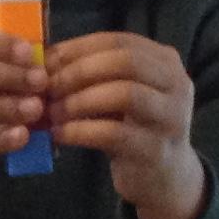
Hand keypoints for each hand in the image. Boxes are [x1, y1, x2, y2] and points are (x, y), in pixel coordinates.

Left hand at [44, 32, 203, 218]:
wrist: (164, 177)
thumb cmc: (133, 127)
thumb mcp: (118, 93)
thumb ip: (92, 74)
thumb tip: (42, 60)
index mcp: (164, 61)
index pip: (119, 41)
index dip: (78, 48)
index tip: (46, 62)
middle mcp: (176, 83)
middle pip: (126, 62)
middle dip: (79, 72)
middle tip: (48, 87)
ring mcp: (171, 117)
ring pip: (125, 94)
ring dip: (80, 100)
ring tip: (52, 111)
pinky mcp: (157, 150)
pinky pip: (115, 134)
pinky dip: (81, 131)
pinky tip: (60, 135)